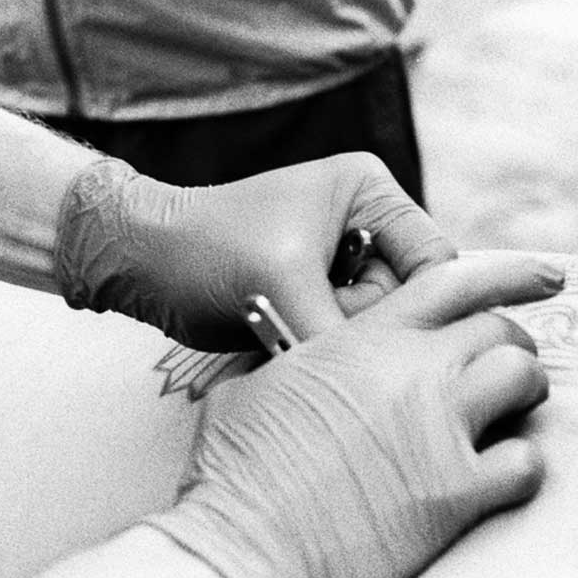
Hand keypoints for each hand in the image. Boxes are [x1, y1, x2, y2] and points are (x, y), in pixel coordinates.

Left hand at [55, 153, 453, 350]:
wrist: (140, 262)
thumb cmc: (204, 250)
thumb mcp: (283, 285)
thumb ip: (345, 331)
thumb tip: (386, 385)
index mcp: (370, 191)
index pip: (436, 261)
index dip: (419, 306)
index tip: (388, 340)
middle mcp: (367, 224)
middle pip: (408, 300)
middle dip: (361, 320)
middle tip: (305, 313)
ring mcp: (344, 264)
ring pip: (377, 327)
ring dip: (335, 338)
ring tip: (281, 319)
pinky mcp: (321, 297)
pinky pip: (347, 338)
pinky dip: (318, 346)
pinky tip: (278, 332)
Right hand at [145, 255, 563, 577]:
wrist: (233, 553)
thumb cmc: (226, 474)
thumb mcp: (254, 389)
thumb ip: (302, 361)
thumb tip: (306, 357)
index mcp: (362, 338)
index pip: (453, 281)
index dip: (511, 275)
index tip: (549, 279)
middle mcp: (410, 371)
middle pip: (500, 330)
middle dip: (511, 348)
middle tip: (502, 375)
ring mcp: (437, 430)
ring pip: (525, 380)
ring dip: (525, 396)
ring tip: (507, 419)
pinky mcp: (454, 495)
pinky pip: (527, 462)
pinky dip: (522, 467)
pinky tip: (499, 478)